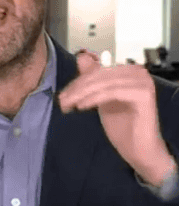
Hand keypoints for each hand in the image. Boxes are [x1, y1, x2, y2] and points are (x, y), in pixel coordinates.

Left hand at [58, 50, 176, 186]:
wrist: (138, 149)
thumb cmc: (121, 125)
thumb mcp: (101, 99)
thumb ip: (93, 80)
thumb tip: (81, 56)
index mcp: (129, 71)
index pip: (97, 71)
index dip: (77, 82)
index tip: (62, 96)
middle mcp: (139, 73)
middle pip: (99, 76)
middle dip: (77, 89)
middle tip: (62, 102)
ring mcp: (143, 82)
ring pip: (103, 83)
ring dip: (81, 94)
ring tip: (68, 106)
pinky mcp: (144, 94)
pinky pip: (112, 92)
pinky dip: (94, 98)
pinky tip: (81, 107)